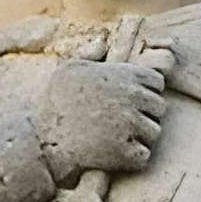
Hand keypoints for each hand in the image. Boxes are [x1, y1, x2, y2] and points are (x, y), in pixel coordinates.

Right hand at [36, 51, 173, 184]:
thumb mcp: (67, 69)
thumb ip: (89, 54)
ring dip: (140, 138)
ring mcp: (132, 125)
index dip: (144, 93)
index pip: (156, 83)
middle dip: (144, 115)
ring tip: (117, 139)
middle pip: (159, 108)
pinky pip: (144, 156)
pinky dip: (132, 158)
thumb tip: (102, 43)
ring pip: (153, 133)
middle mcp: (133, 98)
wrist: (42, 139)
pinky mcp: (127, 152)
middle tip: (122, 123)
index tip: (128, 102)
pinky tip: (115, 154)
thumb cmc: (53, 103)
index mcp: (125, 75)